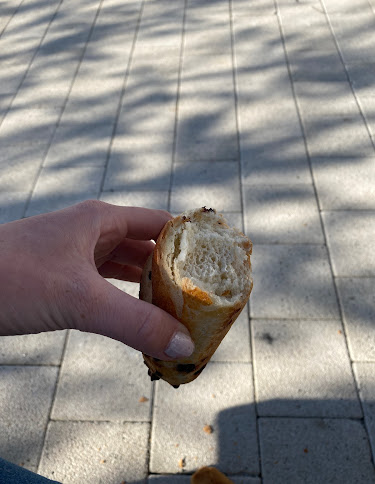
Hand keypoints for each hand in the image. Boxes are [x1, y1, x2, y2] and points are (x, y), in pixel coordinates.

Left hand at [0, 200, 193, 359]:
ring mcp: (76, 255)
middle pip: (146, 248)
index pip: (160, 223)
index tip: (215, 263)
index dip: (190, 240)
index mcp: (101, 220)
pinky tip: (137, 319)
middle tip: (200, 298)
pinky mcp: (63, 278)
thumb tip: (184, 345)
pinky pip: (105, 287)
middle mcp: (91, 232)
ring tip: (177, 313)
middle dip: (173, 272)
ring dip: (148, 290)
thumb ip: (133, 323)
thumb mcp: (79, 299)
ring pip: (125, 270)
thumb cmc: (11, 277)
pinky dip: (124, 301)